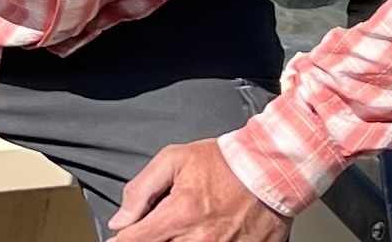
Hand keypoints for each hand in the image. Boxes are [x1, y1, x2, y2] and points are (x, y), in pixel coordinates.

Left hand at [109, 139, 288, 241]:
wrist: (271, 168)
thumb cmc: (225, 162)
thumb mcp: (177, 158)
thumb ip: (142, 188)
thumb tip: (120, 220)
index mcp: (179, 214)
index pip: (133, 240)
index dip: (122, 239)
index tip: (125, 235)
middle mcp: (196, 240)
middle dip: (153, 239)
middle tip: (164, 227)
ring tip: (185, 230)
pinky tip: (206, 235)